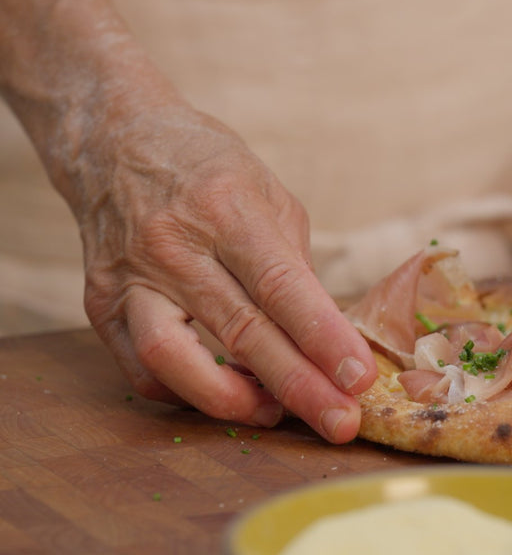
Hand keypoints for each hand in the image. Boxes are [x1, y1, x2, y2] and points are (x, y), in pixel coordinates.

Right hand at [73, 104, 376, 441]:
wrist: (114, 139)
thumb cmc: (209, 168)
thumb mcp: (270, 196)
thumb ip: (295, 267)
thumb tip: (326, 339)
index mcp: (226, 209)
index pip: (281, 286)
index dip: (323, 338)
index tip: (359, 379)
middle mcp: (172, 246)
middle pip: (240, 331)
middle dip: (298, 386)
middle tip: (341, 424)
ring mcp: (130, 278)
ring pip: (173, 360)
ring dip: (232, 400)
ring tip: (277, 413)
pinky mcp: (100, 304)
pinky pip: (142, 369)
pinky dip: (190, 392)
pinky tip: (229, 392)